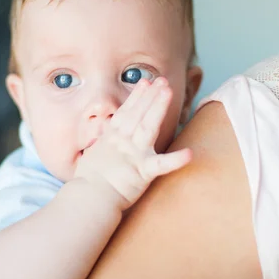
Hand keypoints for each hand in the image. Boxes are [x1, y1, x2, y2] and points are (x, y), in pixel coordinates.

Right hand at [73, 77, 191, 210]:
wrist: (89, 198)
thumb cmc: (89, 182)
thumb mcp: (93, 155)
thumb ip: (103, 141)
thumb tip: (105, 129)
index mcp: (112, 138)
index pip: (126, 112)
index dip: (137, 97)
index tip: (145, 83)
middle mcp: (123, 142)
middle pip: (139, 114)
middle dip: (151, 96)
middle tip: (162, 80)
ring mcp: (134, 155)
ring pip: (148, 126)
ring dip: (158, 108)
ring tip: (167, 91)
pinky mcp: (143, 172)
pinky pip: (162, 166)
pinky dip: (176, 160)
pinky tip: (189, 154)